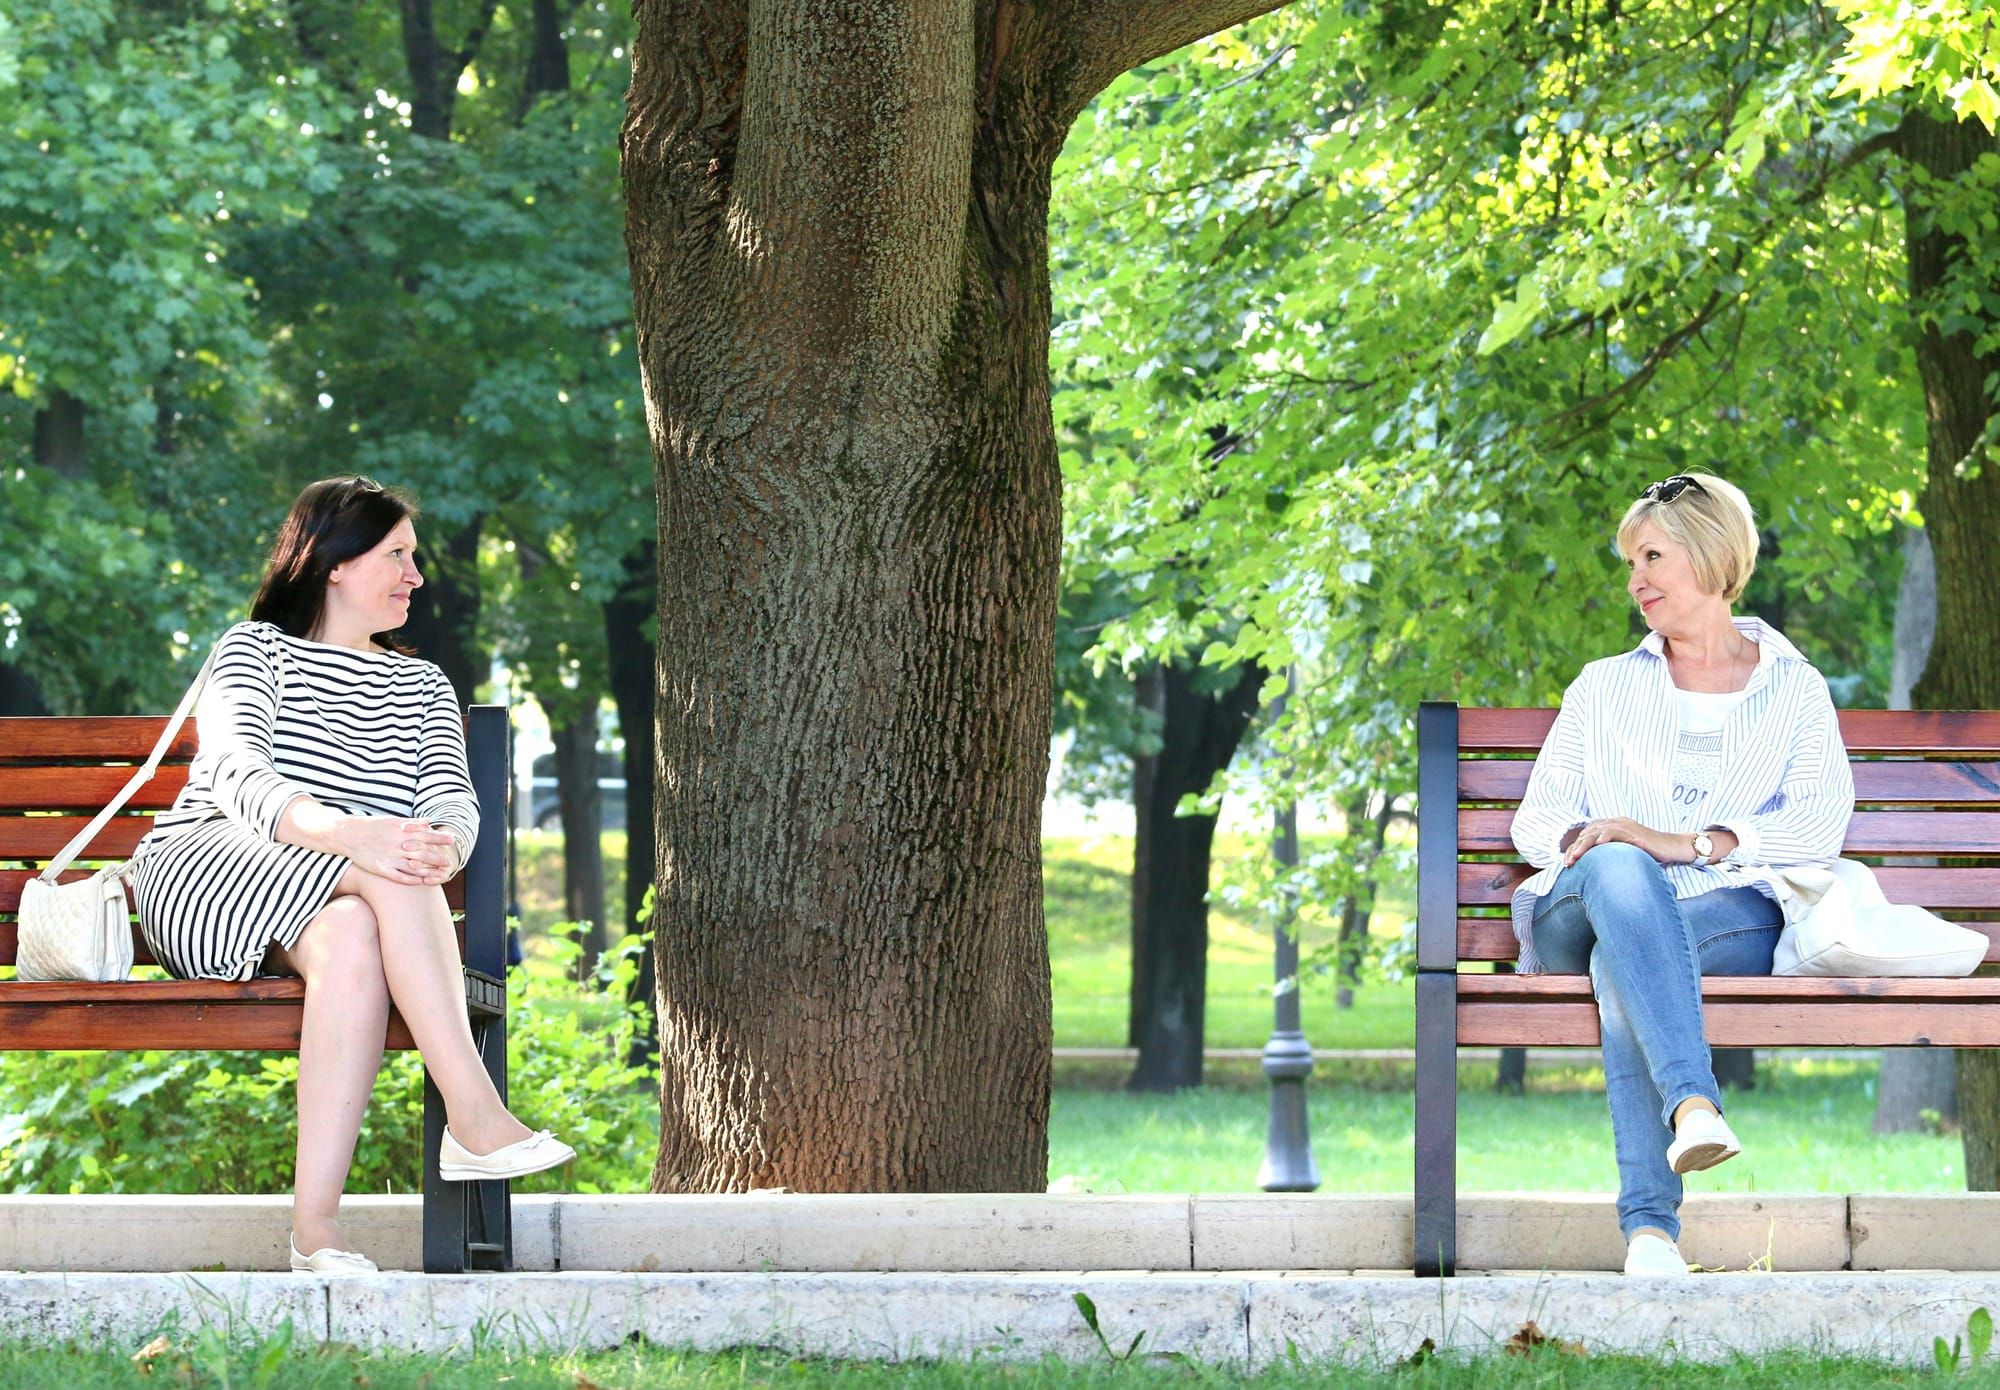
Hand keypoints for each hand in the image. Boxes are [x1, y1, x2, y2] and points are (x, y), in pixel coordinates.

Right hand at [338, 816, 456, 885]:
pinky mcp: (381, 868)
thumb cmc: (372, 826)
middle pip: (423, 853)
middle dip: (438, 858)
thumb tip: (428, 822)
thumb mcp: (393, 820)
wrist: (348, 834)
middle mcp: (397, 845)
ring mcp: (389, 858)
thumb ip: (412, 823)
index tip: (452, 840)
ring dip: (429, 872)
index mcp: (401, 832)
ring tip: (441, 874)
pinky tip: (422, 882)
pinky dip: (412, 880)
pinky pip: (399, 877)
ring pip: (414, 867)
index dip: (440, 838)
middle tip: (449, 862)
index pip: (426, 835)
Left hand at [1561, 817, 1683, 868]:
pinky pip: (1615, 831)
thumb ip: (1611, 854)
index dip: (1575, 847)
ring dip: (1584, 846)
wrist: (1673, 847)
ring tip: (1575, 858)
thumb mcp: (1625, 852)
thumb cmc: (1650, 853)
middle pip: (1588, 833)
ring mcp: (1625, 825)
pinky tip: (1597, 845)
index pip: (1587, 834)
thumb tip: (1595, 868)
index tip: (1567, 862)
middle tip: (1567, 863)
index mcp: (1612, 826)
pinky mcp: (1633, 831)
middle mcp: (1616, 823)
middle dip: (1575, 848)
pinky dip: (1605, 837)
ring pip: (1597, 832)